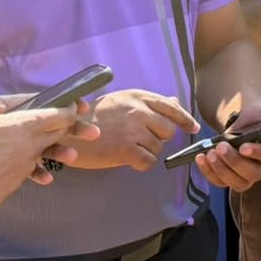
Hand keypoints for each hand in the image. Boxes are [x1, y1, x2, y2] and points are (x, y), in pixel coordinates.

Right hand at [0, 91, 98, 214]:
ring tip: (73, 156)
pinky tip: (46, 177)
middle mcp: (32, 144)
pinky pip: (33, 172)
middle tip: (90, 131)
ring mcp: (26, 164)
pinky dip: (40, 171)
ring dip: (60, 153)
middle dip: (74, 130)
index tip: (78, 107)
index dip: (70, 109)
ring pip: (49, 155)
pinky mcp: (17, 180)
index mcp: (25, 125)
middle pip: (59, 134)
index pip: (57, 114)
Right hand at [74, 89, 199, 171]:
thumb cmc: (95, 116)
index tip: (193, 128)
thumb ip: (149, 103)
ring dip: (146, 151)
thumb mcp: (123, 101)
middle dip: (158, 138)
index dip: (185, 119)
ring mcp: (133, 130)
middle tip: (139, 140)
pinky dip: (141, 164)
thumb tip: (175, 102)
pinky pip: (148, 162)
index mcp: (139, 97)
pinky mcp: (126, 149)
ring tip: (126, 147)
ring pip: (158, 148)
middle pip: (167, 131)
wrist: (67, 131)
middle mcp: (139, 111)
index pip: (171, 108)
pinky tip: (127, 158)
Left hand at [183, 97, 260, 192]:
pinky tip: (200, 158)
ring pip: (236, 183)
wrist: (244, 120)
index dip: (258, 153)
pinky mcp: (230, 176)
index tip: (243, 146)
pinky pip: (220, 182)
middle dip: (234, 163)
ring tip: (209, 154)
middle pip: (252, 174)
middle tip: (219, 147)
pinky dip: (209, 173)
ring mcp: (246, 173)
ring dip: (221, 171)